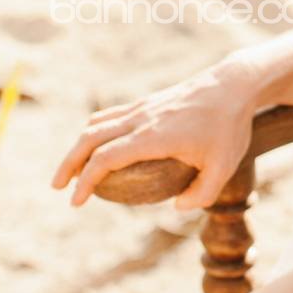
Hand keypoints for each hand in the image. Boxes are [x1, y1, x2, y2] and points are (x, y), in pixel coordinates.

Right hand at [50, 60, 260, 210]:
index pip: (106, 159)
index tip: (76, 201)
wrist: (234, 84)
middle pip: (90, 139)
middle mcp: (141, 119)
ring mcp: (142, 107)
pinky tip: (97, 145)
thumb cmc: (229, 126)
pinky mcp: (148, 101)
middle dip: (69, 164)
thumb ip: (201, 194)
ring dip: (78, 146)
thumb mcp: (223, 168)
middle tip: (59, 187)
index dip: (86, 181)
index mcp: (153, 137)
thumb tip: (176, 208)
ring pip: (97, 124)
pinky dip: (95, 131)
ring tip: (72, 169)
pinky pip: (111, 115)